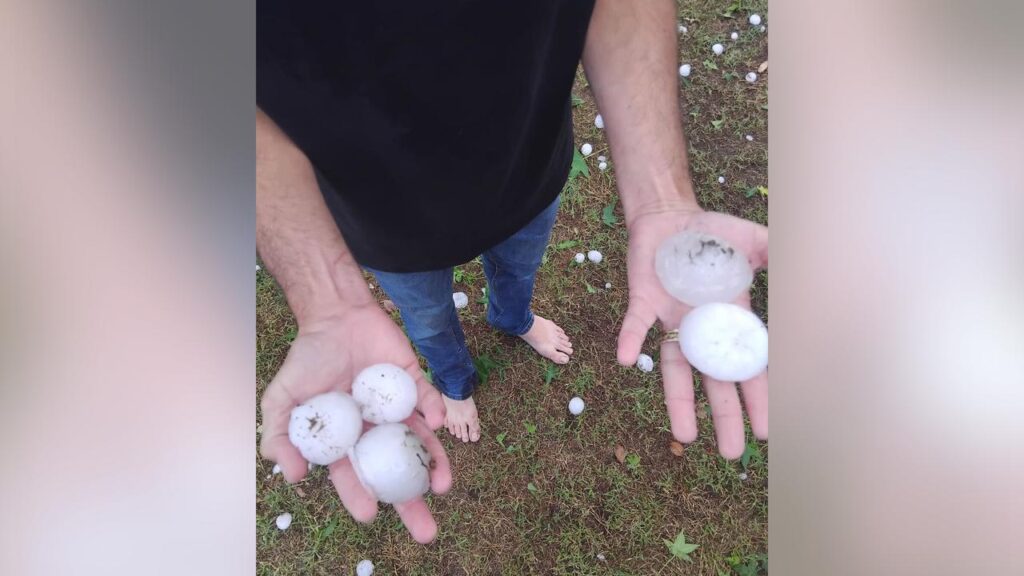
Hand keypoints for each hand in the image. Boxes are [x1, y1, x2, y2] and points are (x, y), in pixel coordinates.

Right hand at [259, 303, 450, 542]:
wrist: (333, 315)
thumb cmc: (306, 360)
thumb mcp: (281, 398)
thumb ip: (279, 435)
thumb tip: (291, 475)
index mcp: (345, 441)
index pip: (354, 476)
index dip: (362, 496)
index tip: (371, 514)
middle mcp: (375, 431)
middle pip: (395, 471)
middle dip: (411, 502)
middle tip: (427, 532)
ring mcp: (397, 409)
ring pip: (420, 443)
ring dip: (434, 464)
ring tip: (444, 485)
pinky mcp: (415, 383)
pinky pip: (428, 401)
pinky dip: (434, 412)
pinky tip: (435, 423)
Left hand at [617, 209, 768, 458]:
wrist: (669, 218)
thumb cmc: (711, 234)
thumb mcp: (750, 242)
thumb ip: (774, 253)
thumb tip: (808, 260)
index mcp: (729, 320)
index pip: (747, 367)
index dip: (757, 398)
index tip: (766, 431)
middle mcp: (700, 329)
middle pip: (713, 382)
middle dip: (724, 417)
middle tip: (730, 454)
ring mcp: (670, 319)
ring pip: (674, 369)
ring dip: (678, 401)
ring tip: (685, 437)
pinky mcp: (642, 302)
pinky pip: (635, 326)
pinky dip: (629, 341)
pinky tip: (625, 361)